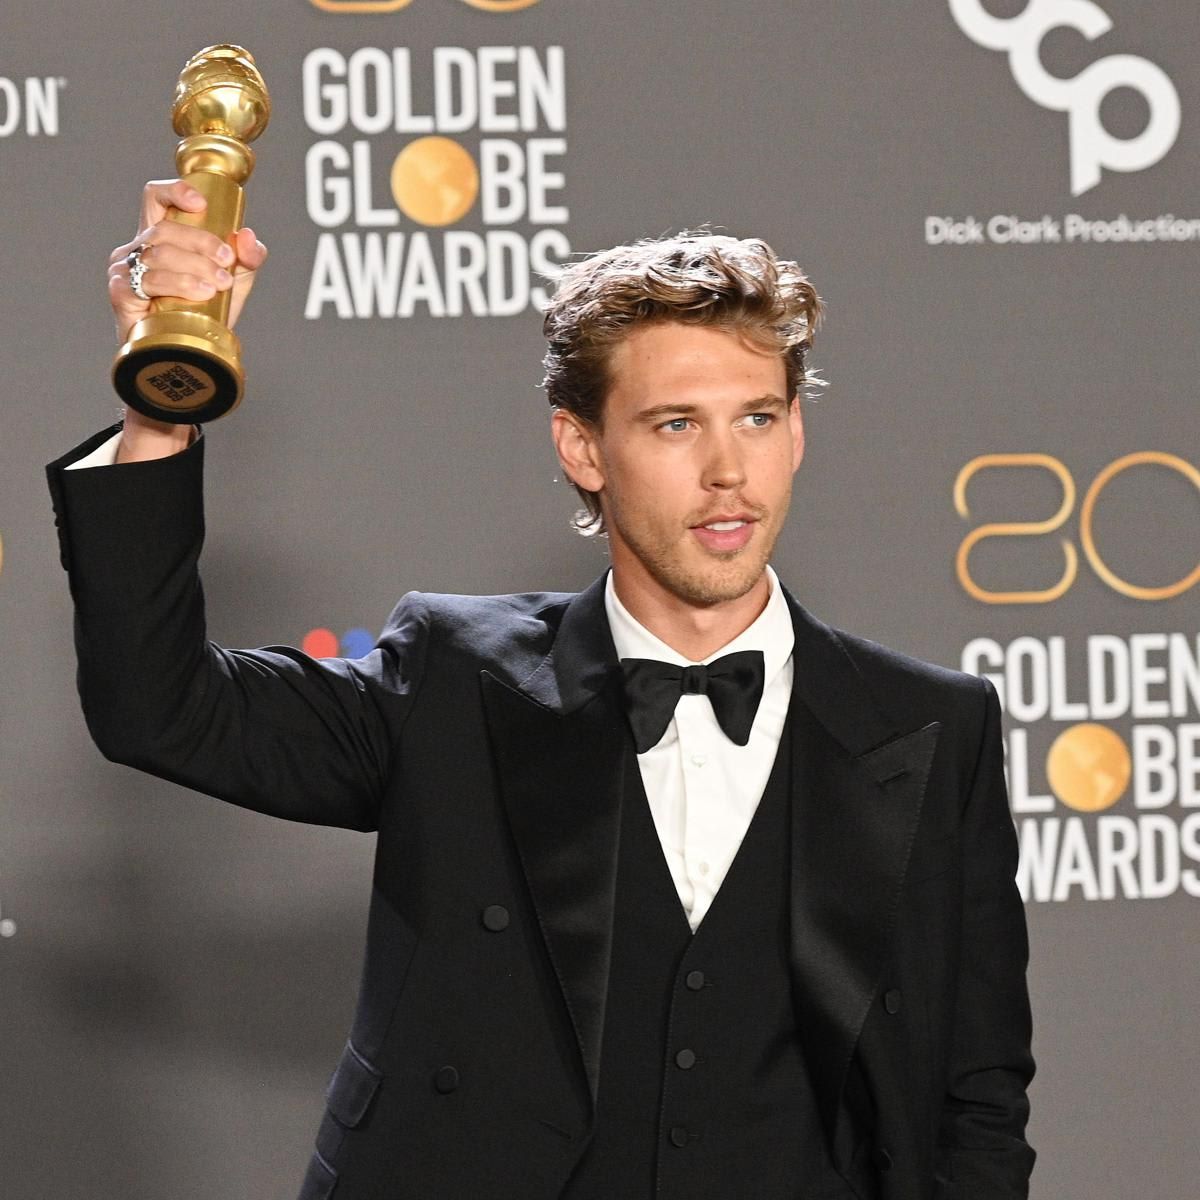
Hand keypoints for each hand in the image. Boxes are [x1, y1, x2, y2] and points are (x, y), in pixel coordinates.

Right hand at [107, 178, 267, 345]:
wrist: (188, 354)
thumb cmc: (203, 313)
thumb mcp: (234, 282)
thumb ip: (247, 259)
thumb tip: (248, 236)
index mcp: (161, 235)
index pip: (156, 197)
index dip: (174, 192)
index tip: (200, 203)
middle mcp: (138, 247)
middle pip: (164, 228)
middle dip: (201, 242)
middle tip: (227, 263)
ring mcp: (126, 269)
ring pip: (158, 254)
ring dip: (194, 267)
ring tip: (217, 285)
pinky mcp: (121, 293)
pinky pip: (147, 282)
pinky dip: (177, 285)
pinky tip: (199, 293)